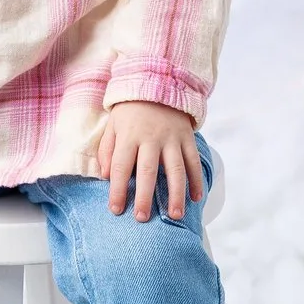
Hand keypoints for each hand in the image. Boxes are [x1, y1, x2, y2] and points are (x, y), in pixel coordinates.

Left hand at [97, 101, 202, 222]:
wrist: (158, 84)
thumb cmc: (130, 112)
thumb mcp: (113, 126)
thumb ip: (107, 151)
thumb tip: (107, 177)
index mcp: (129, 136)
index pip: (121, 166)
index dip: (117, 189)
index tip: (116, 210)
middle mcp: (151, 138)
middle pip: (147, 171)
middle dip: (145, 196)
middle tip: (142, 218)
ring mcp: (172, 138)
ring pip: (176, 169)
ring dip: (176, 194)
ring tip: (175, 216)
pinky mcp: (187, 138)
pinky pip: (193, 161)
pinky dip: (197, 180)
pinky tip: (196, 198)